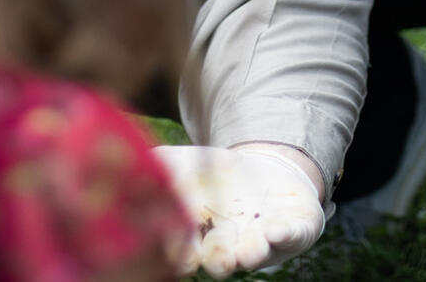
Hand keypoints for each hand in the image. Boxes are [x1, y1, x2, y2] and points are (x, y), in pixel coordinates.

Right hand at [154, 144, 325, 277]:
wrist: (266, 170)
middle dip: (219, 259)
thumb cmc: (215, 174)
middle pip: (221, 260)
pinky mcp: (294, 230)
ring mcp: (262, 239)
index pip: (185, 249)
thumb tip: (131, 165)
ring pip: (255, 253)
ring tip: (249, 250)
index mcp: (198, 236)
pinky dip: (285, 234)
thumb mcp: (182, 164)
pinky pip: (291, 235)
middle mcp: (230, 245)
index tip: (179, 253)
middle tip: (217, 260)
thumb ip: (158, 168)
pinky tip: (276, 230)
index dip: (181, 251)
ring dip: (251, 252)